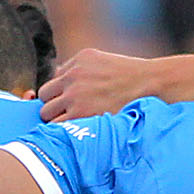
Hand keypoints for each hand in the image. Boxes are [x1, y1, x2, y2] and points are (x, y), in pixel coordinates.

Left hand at [40, 49, 170, 121]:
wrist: (149, 85)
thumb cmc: (129, 76)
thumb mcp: (100, 60)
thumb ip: (76, 66)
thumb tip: (57, 76)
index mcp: (77, 63)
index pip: (52, 83)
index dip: (57, 96)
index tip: (67, 104)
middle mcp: (72, 77)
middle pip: (44, 97)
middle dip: (52, 107)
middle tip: (67, 116)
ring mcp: (75, 96)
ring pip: (47, 114)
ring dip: (55, 121)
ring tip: (70, 127)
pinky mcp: (81, 114)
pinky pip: (58, 126)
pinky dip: (62, 131)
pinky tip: (74, 133)